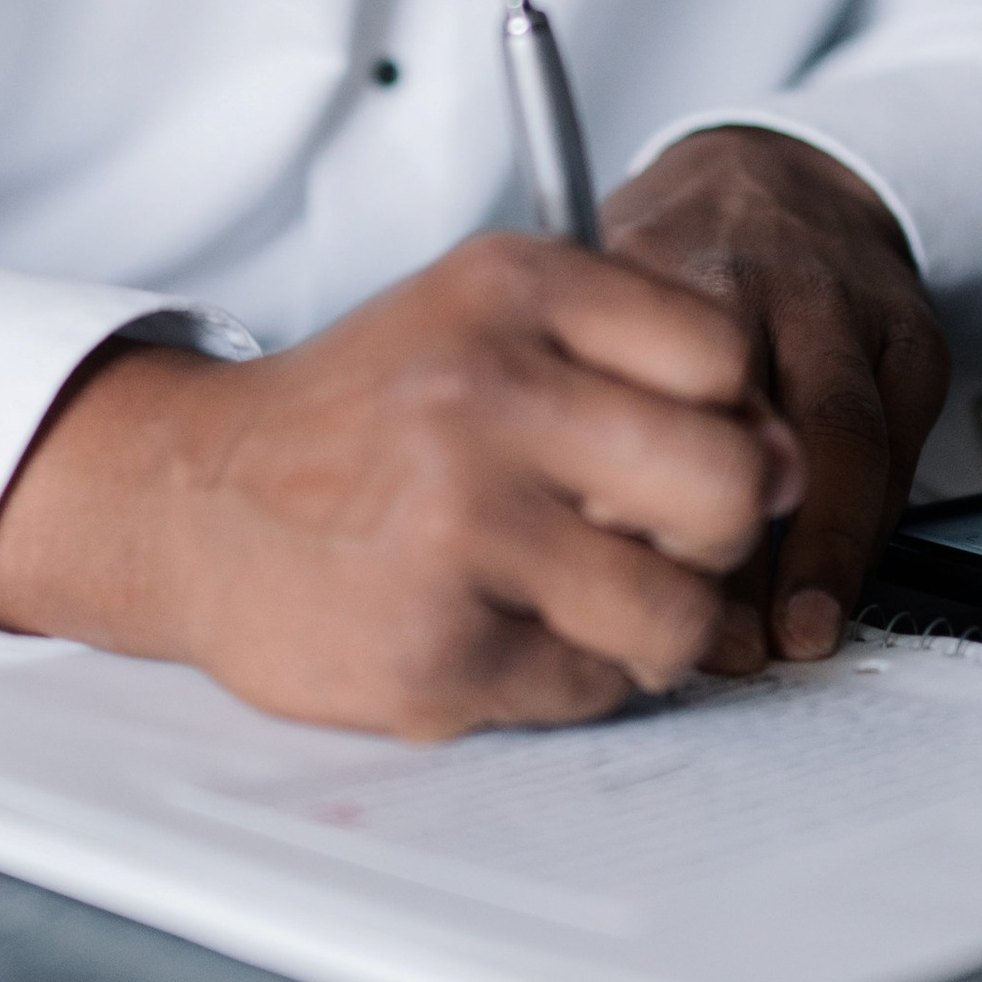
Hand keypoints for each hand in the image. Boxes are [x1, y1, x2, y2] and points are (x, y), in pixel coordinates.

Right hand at [0, 233, 802, 738]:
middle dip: (714, 530)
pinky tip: (496, 625)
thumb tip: (786, 462)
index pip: (725, 356)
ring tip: (579, 593)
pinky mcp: (433, 653)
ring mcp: (454, 530)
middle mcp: (480, 397)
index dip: (729, 414)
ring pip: (677, 614)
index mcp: (508, 290)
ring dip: (651, 624)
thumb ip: (633, 354)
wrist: (195, 498)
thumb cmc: (365, 415)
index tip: (687, 439)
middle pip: (725, 486)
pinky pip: (590, 691)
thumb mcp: (484, 317)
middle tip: (662, 536)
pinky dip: (566, 676)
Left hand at [598, 128, 947, 665]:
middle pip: (754, 418)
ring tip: (798, 630)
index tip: (627, 581)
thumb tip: (584, 549)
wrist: (775, 174)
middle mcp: (755, 278)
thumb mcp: (597, 297)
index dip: (638, 502)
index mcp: (659, 264)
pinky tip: (836, 583)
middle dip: (742, 546)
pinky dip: (872, 526)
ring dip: (824, 550)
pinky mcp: (912, 335)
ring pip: (846, 437)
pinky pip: (903, 445)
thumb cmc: (671, 256)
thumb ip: (587, 401)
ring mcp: (843, 305)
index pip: (648, 394)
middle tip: (722, 637)